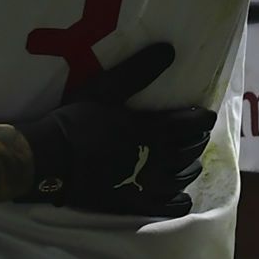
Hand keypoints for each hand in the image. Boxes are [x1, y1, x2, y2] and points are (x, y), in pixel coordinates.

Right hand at [14, 42, 215, 216]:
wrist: (51, 160)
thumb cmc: (76, 121)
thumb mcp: (106, 89)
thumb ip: (138, 71)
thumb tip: (169, 50)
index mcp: (150, 131)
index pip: (189, 126)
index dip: (202, 120)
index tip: (208, 116)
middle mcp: (154, 160)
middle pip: (187, 153)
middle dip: (197, 143)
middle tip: (199, 136)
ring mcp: (144, 185)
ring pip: (180, 179)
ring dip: (190, 169)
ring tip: (192, 162)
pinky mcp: (131, 203)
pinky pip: (163, 208)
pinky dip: (177, 203)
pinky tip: (182, 199)